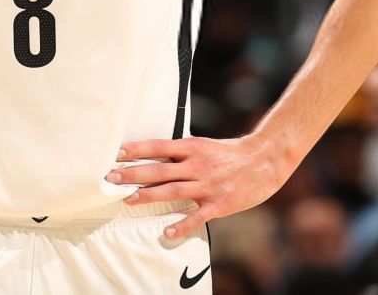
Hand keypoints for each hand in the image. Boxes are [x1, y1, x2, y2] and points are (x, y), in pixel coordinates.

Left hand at [107, 135, 289, 238]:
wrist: (266, 159)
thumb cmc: (231, 153)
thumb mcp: (204, 145)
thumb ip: (182, 151)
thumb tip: (154, 155)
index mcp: (193, 147)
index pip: (158, 146)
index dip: (137, 150)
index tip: (116, 153)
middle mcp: (197, 164)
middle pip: (160, 169)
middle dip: (134, 174)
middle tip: (111, 178)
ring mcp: (208, 185)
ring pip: (173, 190)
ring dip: (149, 195)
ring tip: (128, 200)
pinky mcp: (219, 203)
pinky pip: (197, 216)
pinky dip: (182, 224)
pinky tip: (166, 232)